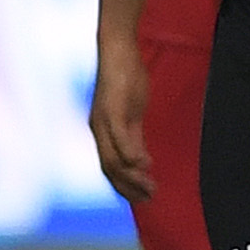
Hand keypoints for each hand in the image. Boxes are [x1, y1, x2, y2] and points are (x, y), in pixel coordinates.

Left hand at [90, 26, 154, 200]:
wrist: (117, 50)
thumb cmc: (125, 77)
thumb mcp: (131, 110)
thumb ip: (133, 134)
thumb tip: (141, 159)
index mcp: (102, 130)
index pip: (110, 166)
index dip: (124, 185)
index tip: (142, 197)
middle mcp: (99, 129)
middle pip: (110, 168)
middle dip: (129, 187)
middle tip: (149, 199)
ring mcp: (104, 121)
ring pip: (114, 158)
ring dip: (132, 177)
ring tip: (150, 188)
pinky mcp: (113, 110)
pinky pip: (120, 138)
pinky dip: (131, 154)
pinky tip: (145, 165)